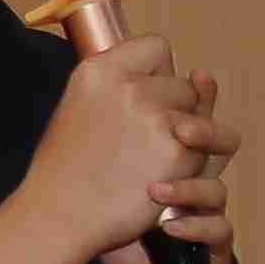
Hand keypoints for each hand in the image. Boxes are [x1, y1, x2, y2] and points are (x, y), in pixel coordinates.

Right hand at [26, 29, 219, 263]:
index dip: (157, 74)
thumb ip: (120, 87)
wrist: (58, 216)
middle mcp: (129, 87)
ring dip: (188, 139)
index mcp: (99, 71)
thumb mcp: (78, 108)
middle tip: (142, 143)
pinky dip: (189, 166)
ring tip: (154, 161)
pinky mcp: (178, 150)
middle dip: (172, 112)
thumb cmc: (66, 170)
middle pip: (183, 86)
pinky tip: (160, 179)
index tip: (143, 98)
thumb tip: (192, 79)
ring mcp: (156, 117)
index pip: (156, 47)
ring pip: (200, 118)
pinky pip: (205, 150)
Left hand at [105, 49, 247, 263]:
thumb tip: (79, 99)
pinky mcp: (214, 245)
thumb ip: (102, 145)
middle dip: (200, 132)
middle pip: (215, 144)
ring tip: (156, 190)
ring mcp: (209, 212)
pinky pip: (217, 228)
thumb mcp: (105, 183)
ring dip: (190, 186)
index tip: (191, 77)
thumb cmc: (123, 229)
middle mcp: (197, 181)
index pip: (194, 119)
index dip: (197, 98)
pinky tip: (168, 227)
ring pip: (218, 186)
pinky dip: (193, 226)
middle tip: (179, 130)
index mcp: (174, 159)